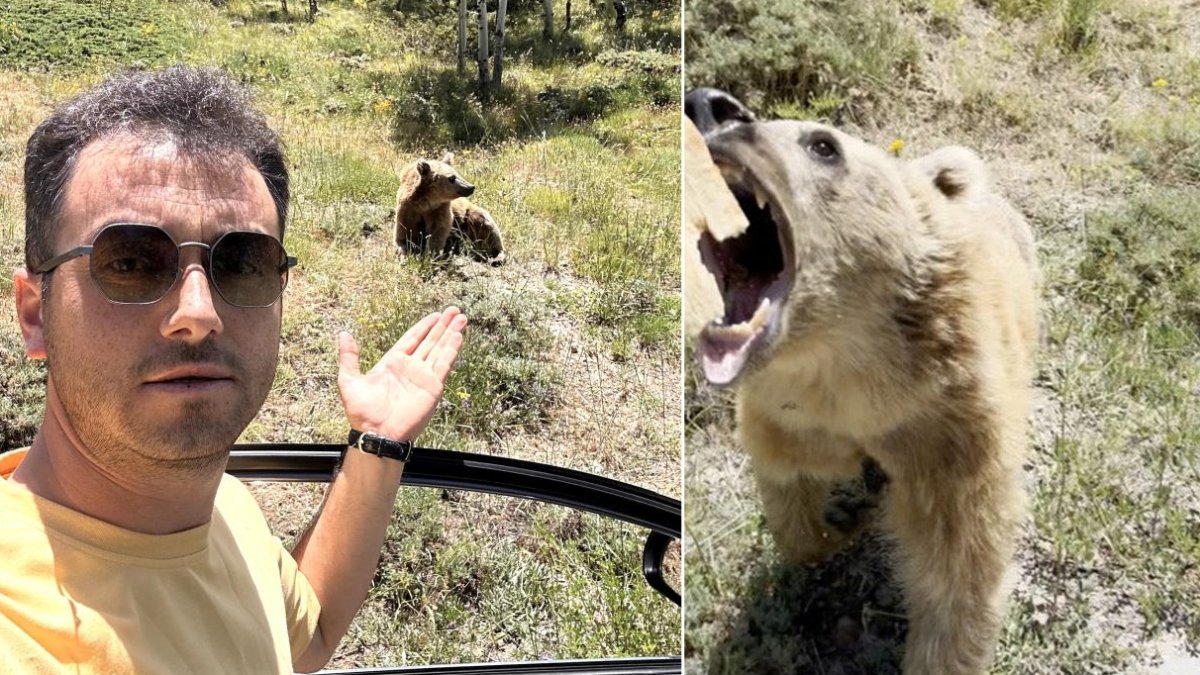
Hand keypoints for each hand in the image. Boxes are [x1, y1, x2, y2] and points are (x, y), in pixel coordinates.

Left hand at [336, 307, 467, 441]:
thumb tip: (343, 334)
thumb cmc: (362, 412)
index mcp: (393, 363)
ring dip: (451, 334)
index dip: (424, 326)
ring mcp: (423, 377)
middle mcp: (411, 368)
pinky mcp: (433, 387)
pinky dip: (451, 349)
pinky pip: (444, 364)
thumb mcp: (348, 380)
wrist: (377, 434)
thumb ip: (349, 357)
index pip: (412, 339)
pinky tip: (458, 336)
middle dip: (442, 326)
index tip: (436, 315)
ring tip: (461, 318)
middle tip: (454, 310)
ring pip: (440, 349)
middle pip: (430, 341)